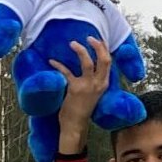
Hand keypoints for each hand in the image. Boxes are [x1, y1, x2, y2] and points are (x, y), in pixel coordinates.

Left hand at [53, 38, 112, 153]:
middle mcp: (98, 83)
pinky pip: (67, 72)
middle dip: (98, 45)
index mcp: (104, 83)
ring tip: (73, 43)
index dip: (104, 48)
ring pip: (88, 62)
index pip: (109, 61)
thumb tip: (90, 66)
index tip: (98, 39)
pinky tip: (52, 61)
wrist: (76, 124)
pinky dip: (58, 65)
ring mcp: (87, 86)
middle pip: (104, 59)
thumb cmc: (83, 108)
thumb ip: (94, 79)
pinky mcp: (75, 88)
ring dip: (80, 50)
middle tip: (90, 37)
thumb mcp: (94, 92)